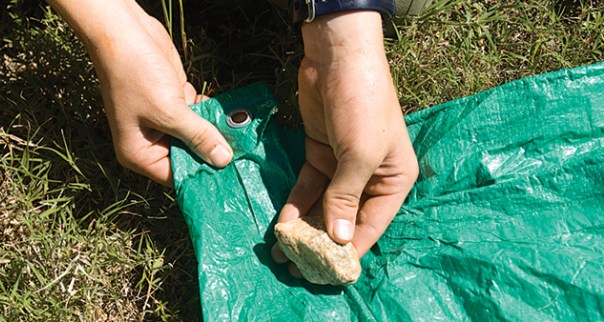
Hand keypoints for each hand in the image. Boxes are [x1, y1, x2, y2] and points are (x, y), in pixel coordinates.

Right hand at [48, 0, 232, 185]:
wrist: (124, 32)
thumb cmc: (135, 75)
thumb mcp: (169, 111)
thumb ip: (198, 136)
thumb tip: (223, 160)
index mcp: (139, 154)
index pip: (176, 176)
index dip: (202, 175)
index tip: (231, 176)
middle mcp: (151, 142)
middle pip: (189, 156)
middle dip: (212, 151)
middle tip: (243, 155)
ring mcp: (163, 121)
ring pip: (196, 134)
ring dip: (215, 130)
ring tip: (241, 133)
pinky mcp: (174, 102)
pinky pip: (197, 115)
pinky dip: (210, 112)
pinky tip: (230, 112)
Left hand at [273, 12, 418, 272]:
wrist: (338, 58)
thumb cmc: (363, 107)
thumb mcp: (361, 155)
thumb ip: (346, 198)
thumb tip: (338, 239)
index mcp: (394, 180)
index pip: (372, 225)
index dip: (351, 250)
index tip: (327, 272)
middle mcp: (370, 177)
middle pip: (345, 218)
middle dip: (321, 241)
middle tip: (297, 265)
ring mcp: (343, 166)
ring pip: (324, 205)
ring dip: (304, 226)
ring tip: (282, 252)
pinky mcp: (320, 154)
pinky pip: (308, 186)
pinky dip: (296, 203)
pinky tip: (282, 222)